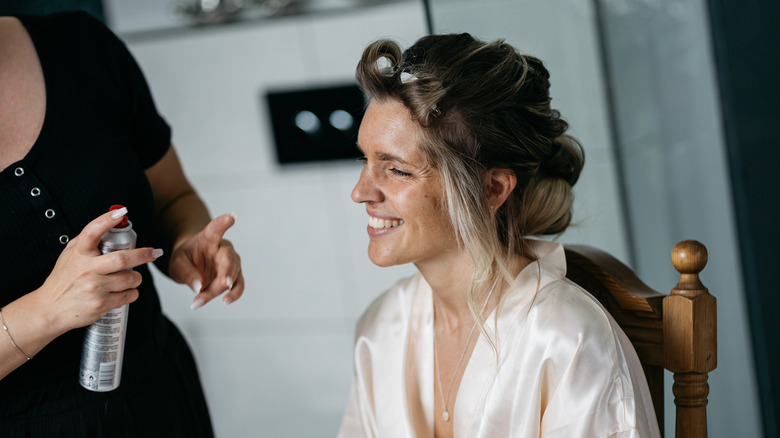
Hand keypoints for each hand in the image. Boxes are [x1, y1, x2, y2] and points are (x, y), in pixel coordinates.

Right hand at [37, 207, 162, 333]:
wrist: (51, 310)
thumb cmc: (64, 279)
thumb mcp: (70, 256)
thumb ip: (87, 241)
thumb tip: (112, 222)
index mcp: (78, 254)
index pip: (92, 232)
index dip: (107, 220)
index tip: (122, 212)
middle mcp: (86, 270)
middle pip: (122, 259)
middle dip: (144, 255)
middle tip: (155, 252)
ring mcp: (93, 288)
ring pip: (131, 278)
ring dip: (137, 277)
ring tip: (132, 277)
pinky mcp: (100, 304)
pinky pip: (129, 295)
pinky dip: (133, 292)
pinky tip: (125, 291)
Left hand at [167, 214, 243, 308]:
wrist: (193, 263)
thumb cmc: (186, 258)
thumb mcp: (178, 263)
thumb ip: (187, 273)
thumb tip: (199, 286)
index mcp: (208, 239)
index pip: (215, 229)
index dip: (223, 223)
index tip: (232, 217)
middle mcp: (224, 249)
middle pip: (229, 259)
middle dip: (228, 272)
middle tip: (225, 283)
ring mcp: (232, 263)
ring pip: (231, 278)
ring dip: (217, 291)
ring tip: (199, 300)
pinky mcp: (235, 276)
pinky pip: (238, 287)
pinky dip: (232, 296)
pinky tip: (224, 301)